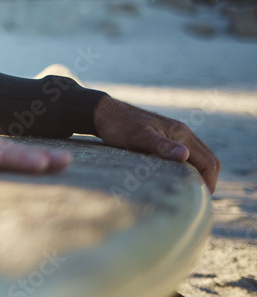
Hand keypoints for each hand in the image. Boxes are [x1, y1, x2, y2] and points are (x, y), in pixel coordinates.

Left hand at [93, 95, 219, 193]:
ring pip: (198, 157)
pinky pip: (185, 154)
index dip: (209, 181)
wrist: (103, 112)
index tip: (202, 199)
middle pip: (208, 159)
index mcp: (181, 133)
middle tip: (198, 199)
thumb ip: (162, 146)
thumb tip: (185, 155)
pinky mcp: (165, 137)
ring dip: (198, 173)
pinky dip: (188, 168)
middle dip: (207, 179)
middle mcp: (182, 132)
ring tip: (188, 192)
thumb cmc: (119, 125)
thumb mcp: (139, 137)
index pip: (208, 161)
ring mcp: (174, 134)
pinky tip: (175, 178)